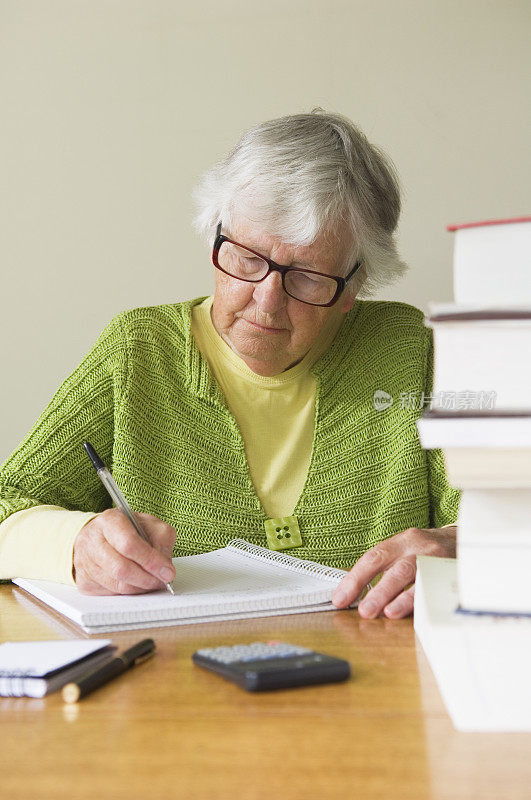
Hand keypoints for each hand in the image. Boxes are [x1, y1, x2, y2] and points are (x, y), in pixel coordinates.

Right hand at [73, 508, 176, 594]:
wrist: (96, 536)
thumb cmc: (126, 530)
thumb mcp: (149, 524)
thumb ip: (161, 539)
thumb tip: (165, 567)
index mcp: (109, 521)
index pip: (129, 544)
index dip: (151, 560)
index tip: (168, 572)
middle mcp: (92, 541)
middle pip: (121, 568)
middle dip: (147, 579)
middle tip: (162, 581)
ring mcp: (85, 563)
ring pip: (117, 585)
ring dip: (140, 587)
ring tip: (152, 581)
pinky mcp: (84, 582)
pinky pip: (112, 594)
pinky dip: (129, 592)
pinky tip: (135, 582)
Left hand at [332, 526, 456, 618]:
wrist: (468, 540)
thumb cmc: (429, 550)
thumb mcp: (405, 551)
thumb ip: (384, 569)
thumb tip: (353, 594)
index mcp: (403, 541)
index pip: (374, 558)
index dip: (355, 579)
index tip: (340, 598)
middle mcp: (421, 547)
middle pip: (397, 569)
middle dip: (379, 591)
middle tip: (364, 611)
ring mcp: (441, 560)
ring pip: (420, 578)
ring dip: (403, 598)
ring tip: (389, 613)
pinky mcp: (456, 573)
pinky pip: (442, 588)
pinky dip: (428, 602)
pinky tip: (420, 614)